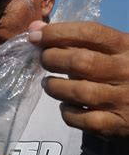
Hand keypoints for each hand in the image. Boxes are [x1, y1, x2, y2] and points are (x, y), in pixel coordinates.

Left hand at [29, 20, 128, 137]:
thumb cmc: (122, 71)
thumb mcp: (110, 50)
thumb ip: (76, 40)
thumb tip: (35, 30)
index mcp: (127, 47)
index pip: (90, 32)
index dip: (57, 32)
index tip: (35, 36)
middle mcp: (127, 71)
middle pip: (80, 62)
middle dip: (51, 59)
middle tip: (44, 60)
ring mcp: (123, 99)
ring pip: (78, 92)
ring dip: (54, 87)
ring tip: (48, 84)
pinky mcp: (117, 124)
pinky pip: (83, 119)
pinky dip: (67, 112)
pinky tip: (65, 105)